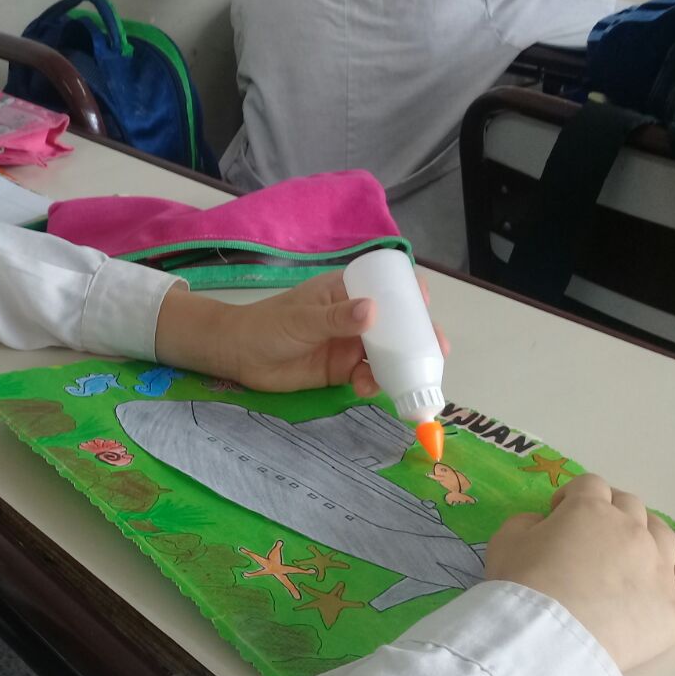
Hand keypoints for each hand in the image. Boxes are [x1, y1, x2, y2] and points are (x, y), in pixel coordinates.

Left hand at [155, 271, 447, 393]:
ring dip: (403, 365)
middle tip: (436, 351)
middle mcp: (356, 317)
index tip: (426, 306)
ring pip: (388, 354)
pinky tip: (369, 388)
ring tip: (412, 379)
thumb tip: (372, 311)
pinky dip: (375, 383)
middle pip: (397, 325)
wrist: (237, 355)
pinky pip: (368, 376)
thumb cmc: (267, 325)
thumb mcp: (302, 319)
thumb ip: (336, 318)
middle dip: (418, 337)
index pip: (387, 287)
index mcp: (347, 291)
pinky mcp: (342, 371)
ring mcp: (351, 345)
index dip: (411, 294)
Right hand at [485, 474, 674, 671]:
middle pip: (629, 504)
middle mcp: (631, 529)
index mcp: (590, 509)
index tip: (559, 514)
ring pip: (662, 532)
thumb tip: (543, 524)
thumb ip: (526, 522)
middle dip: (608, 511)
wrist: (551, 640)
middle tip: (590, 535)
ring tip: (627, 554)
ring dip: (644, 533)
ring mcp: (659, 564)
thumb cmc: (524, 586)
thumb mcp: (505, 542)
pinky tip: (662, 571)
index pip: (589, 485)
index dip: (572, 496)